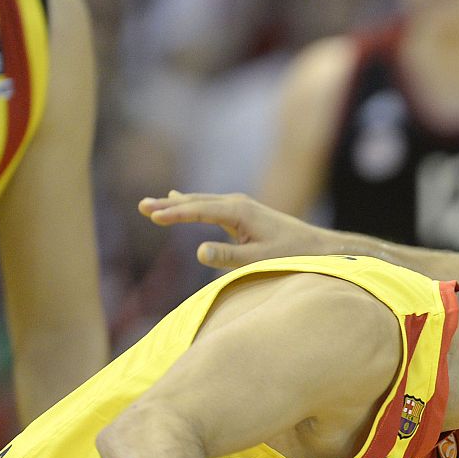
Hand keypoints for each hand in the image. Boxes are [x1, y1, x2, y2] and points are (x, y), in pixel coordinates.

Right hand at [137, 190, 334, 268]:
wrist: (316, 244)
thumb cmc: (291, 254)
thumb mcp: (260, 259)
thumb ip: (229, 256)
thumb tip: (198, 252)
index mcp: (240, 212)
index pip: (199, 211)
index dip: (175, 213)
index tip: (152, 216)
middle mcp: (238, 203)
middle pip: (196, 202)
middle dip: (168, 205)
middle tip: (141, 207)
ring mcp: (240, 206)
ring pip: (201, 202)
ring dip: (176, 203)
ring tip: (150, 205)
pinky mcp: (242, 212)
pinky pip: (209, 205)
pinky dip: (191, 204)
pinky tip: (178, 198)